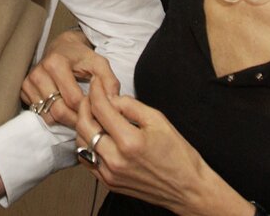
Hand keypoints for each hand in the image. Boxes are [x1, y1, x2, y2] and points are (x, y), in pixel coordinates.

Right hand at [21, 29, 118, 128]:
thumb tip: (112, 102)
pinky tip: (64, 110)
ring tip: (77, 115)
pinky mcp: (24, 90)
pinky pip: (39, 114)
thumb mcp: (99, 63)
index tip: (96, 111)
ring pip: (48, 116)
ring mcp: (29, 82)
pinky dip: (53, 117)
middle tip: (88, 120)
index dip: (87, 109)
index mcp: (56, 63)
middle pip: (58, 110)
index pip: (72, 100)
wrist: (61, 47)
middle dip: (76, 119)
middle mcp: (38, 72)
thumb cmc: (80, 56)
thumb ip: (109, 81)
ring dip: (64, 120)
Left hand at [75, 88, 250, 215]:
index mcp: (130, 142)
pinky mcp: (109, 183)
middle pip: (84, 125)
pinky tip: (97, 135)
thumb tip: (111, 98)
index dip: (96, 90)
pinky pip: (87, 159)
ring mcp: (110, 174)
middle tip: (92, 96)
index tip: (96, 82)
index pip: (101, 108)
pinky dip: (87, 143)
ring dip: (84, 124)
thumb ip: (130, 105)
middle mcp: (116, 160)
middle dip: (85, 105)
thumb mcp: (158, 120)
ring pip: (82, 142)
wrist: (187, 188)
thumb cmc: (178, 154)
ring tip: (93, 114)